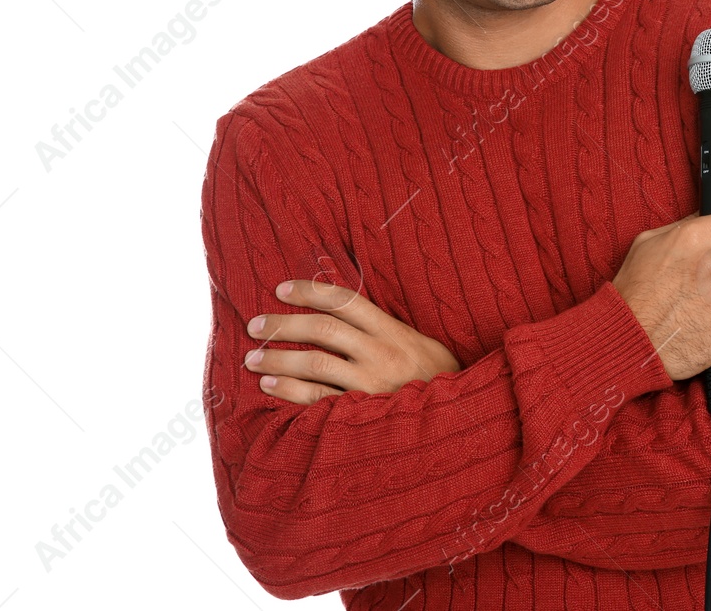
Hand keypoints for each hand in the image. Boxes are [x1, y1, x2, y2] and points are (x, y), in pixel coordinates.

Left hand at [244, 279, 461, 403]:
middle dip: (283, 325)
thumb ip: (383, 328)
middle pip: (322, 330)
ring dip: (277, 359)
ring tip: (251, 358)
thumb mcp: (419, 343)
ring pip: (315, 363)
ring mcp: (371, 385)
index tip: (280, 290)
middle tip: (255, 325)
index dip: (310, 291)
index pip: (344, 301)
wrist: (459, 420)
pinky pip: (317, 400)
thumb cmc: (435, 379)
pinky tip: (268, 385)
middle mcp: (381, 353)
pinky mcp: (362, 414)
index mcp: (393, 331)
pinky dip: (289, 391)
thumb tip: (338, 311)